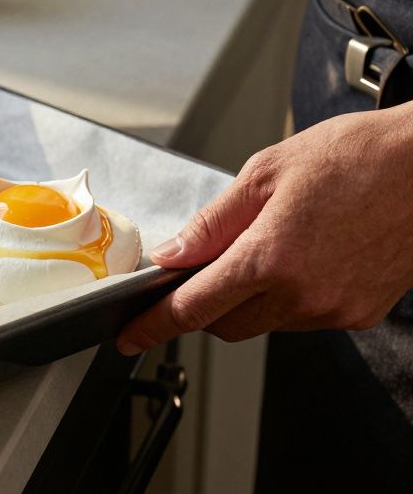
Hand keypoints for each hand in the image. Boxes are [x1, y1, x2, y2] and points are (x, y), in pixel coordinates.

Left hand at [117, 103, 412, 353]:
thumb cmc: (359, 156)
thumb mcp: (266, 172)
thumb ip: (213, 222)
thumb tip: (172, 253)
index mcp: (270, 257)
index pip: (193, 308)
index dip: (154, 326)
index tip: (131, 337)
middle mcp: (303, 293)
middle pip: (227, 324)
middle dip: (205, 305)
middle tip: (203, 269)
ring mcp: (336, 308)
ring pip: (267, 322)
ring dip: (250, 299)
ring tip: (273, 243)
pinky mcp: (362, 312)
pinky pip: (306, 317)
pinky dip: (289, 297)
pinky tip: (306, 256)